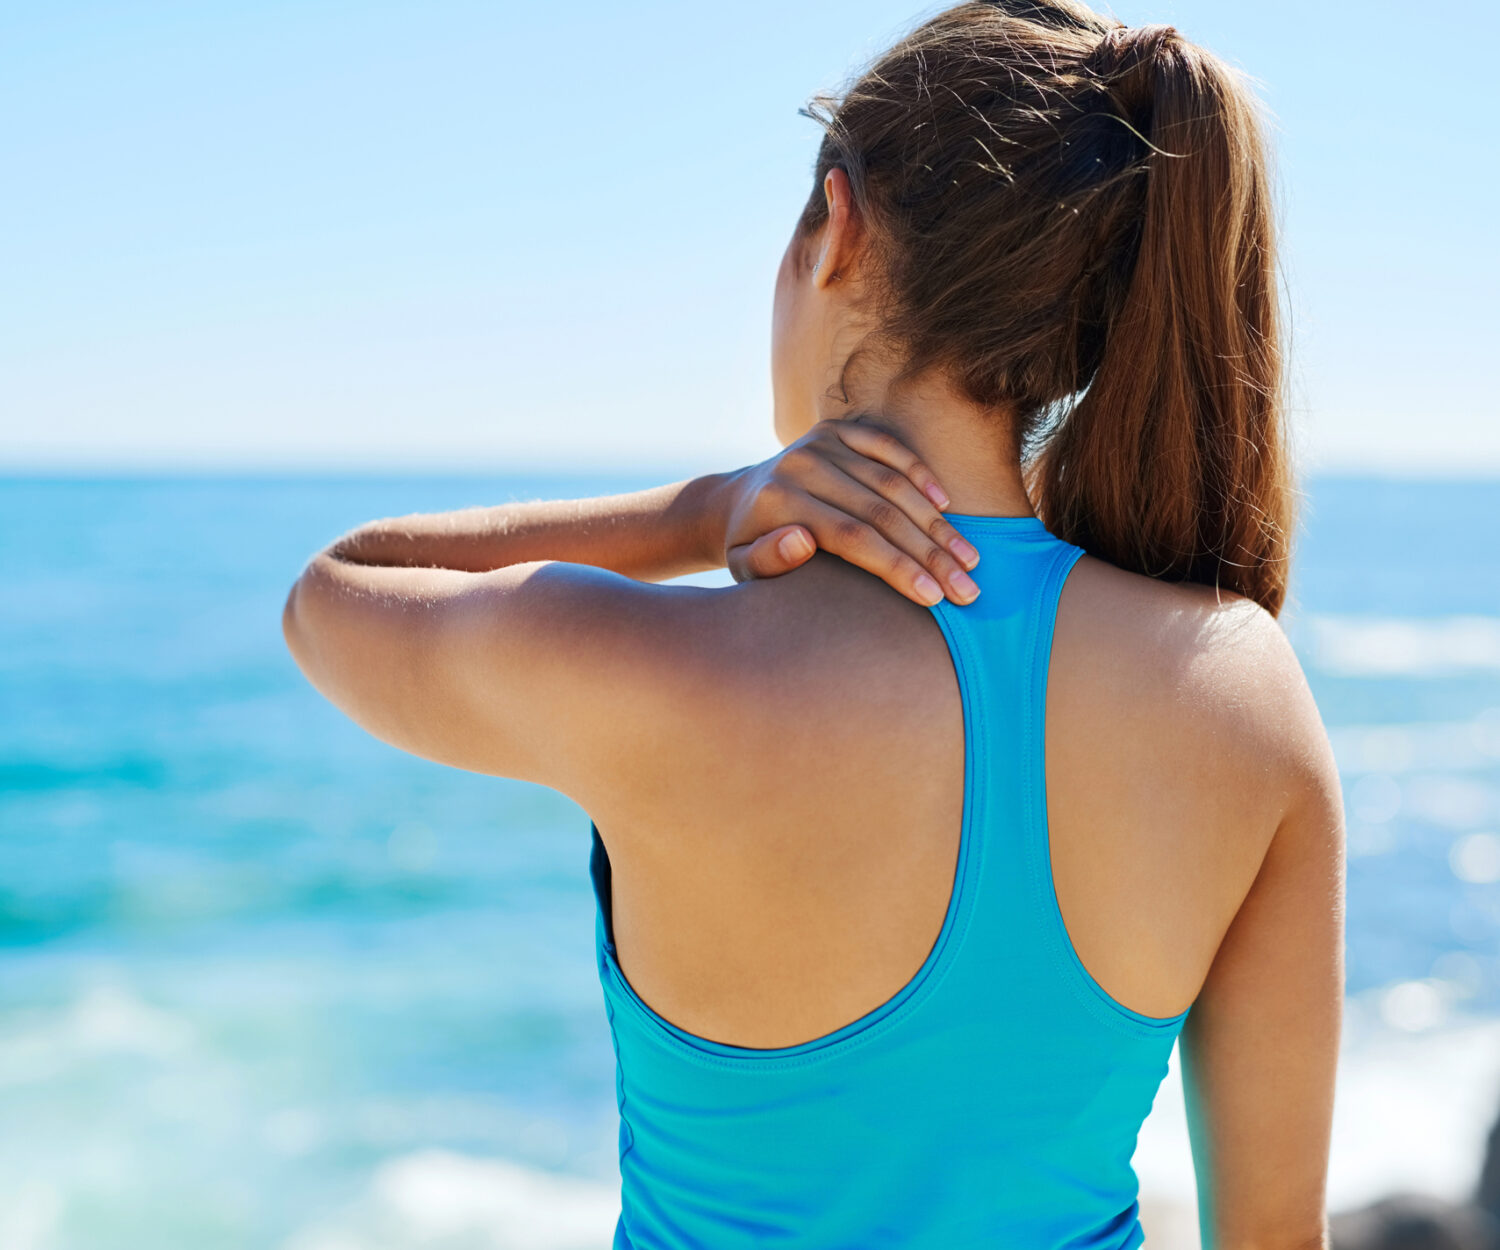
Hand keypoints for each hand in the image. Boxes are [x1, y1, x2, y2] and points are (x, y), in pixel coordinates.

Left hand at [719, 419, 981, 605]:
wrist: (737, 499)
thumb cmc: (749, 547)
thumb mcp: (744, 566)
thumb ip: (767, 561)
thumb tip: (800, 542)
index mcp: (780, 500)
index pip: (852, 538)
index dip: (897, 568)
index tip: (934, 598)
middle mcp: (802, 463)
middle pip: (880, 512)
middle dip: (930, 554)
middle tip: (967, 589)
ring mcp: (821, 442)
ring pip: (893, 482)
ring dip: (937, 523)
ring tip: (969, 560)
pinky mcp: (837, 429)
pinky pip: (888, 446)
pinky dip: (920, 473)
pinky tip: (946, 506)